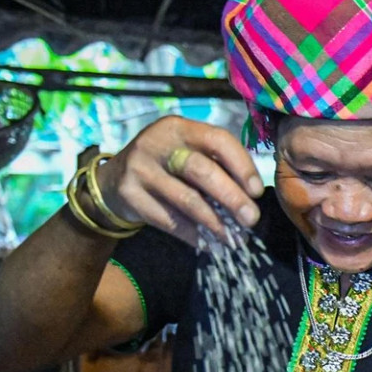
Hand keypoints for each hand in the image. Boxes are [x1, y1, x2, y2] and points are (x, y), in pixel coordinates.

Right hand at [97, 116, 264, 244]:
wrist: (113, 180)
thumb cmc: (165, 165)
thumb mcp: (185, 151)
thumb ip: (214, 163)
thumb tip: (251, 195)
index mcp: (178, 127)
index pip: (217, 139)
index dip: (242, 165)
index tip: (257, 191)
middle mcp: (157, 143)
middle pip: (202, 170)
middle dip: (231, 197)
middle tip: (251, 219)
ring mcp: (140, 168)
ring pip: (186, 200)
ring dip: (215, 222)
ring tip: (233, 237)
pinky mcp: (130, 195)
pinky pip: (169, 220)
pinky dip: (193, 235)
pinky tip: (209, 244)